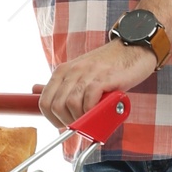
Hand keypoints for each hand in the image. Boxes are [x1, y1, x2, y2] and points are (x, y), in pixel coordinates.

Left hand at [39, 41, 156, 129]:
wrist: (134, 47)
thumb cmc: (108, 65)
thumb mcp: (80, 72)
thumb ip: (64, 86)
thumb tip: (38, 95)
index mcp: (62, 71)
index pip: (44, 102)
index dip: (52, 119)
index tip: (65, 124)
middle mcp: (72, 71)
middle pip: (56, 107)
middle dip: (68, 122)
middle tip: (81, 124)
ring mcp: (87, 73)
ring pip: (71, 105)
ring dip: (81, 119)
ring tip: (92, 118)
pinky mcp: (104, 78)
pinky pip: (89, 100)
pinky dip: (93, 111)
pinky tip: (100, 111)